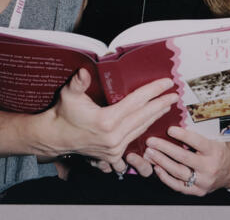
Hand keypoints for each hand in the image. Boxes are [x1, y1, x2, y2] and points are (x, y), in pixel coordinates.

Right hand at [31, 68, 177, 172]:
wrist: (55, 138)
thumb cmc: (63, 114)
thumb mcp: (69, 95)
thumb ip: (78, 83)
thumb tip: (83, 72)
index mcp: (106, 120)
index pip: (136, 102)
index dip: (153, 91)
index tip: (166, 83)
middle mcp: (113, 137)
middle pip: (143, 117)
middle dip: (161, 104)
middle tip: (174, 94)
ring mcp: (114, 149)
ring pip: (141, 129)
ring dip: (155, 117)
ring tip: (166, 106)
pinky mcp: (113, 156)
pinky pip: (134, 142)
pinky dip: (144, 133)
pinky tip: (153, 128)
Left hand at [144, 126, 229, 195]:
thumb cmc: (223, 149)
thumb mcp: (216, 137)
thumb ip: (200, 131)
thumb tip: (179, 118)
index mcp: (215, 151)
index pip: (197, 142)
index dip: (182, 135)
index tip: (169, 129)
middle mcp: (209, 167)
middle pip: (183, 158)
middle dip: (164, 148)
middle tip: (151, 141)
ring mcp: (203, 181)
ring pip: (178, 172)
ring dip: (161, 162)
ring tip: (150, 153)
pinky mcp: (198, 191)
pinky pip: (179, 186)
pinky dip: (166, 177)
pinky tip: (157, 168)